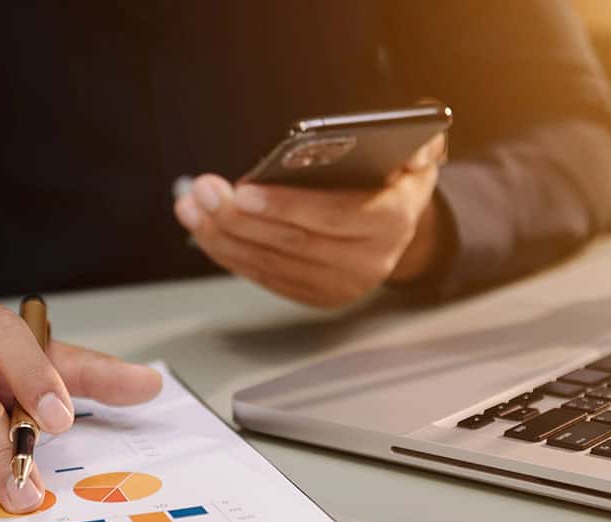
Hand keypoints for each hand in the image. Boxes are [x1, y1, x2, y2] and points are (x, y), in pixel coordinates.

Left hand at [173, 134, 449, 306]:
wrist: (401, 230)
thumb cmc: (397, 181)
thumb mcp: (419, 154)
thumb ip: (418, 142)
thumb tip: (411, 137)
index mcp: (391, 221)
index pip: (332, 216)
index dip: (285, 205)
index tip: (244, 190)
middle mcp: (367, 262)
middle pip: (291, 242)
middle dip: (238, 216)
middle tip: (202, 190)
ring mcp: (338, 285)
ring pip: (270, 262)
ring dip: (222, 236)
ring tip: (192, 205)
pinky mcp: (314, 296)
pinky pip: (263, 276)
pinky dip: (229, 253)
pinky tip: (203, 228)